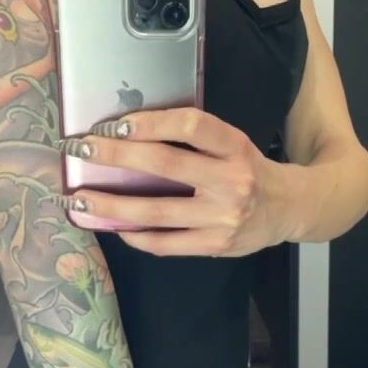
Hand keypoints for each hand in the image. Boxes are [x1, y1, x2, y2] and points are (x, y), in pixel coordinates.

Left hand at [56, 106, 296, 255]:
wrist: (289, 209)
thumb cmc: (249, 170)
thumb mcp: (232, 145)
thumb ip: (193, 140)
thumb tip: (128, 135)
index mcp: (235, 146)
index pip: (191, 125)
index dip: (151, 121)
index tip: (114, 124)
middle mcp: (232, 180)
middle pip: (165, 164)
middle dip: (116, 156)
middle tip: (80, 150)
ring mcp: (223, 217)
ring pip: (156, 212)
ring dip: (111, 206)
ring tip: (79, 201)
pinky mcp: (216, 246)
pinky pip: (165, 243)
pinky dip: (135, 236)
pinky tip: (114, 227)